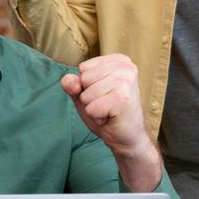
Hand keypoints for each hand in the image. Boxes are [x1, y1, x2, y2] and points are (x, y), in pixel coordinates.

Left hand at [61, 54, 161, 191]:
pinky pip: (91, 108)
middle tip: (107, 105)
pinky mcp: (122, 99)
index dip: (87, 86)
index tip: (104, 95)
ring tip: (109, 111)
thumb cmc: (107, 113)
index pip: (83, 67)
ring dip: (93, 108)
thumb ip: (72, 83)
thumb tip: (71, 82)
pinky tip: (110, 118)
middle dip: (90, 97)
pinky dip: (96, 117)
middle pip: (84, 79)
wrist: (127, 137)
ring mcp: (125, 82)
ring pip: (86, 94)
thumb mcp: (84, 94)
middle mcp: (126, 67)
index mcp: (119, 61)